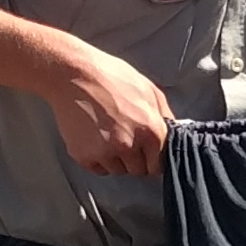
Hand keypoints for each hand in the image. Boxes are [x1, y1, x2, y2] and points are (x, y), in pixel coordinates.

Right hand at [49, 44, 176, 176]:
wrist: (73, 74)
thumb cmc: (111, 77)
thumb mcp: (148, 90)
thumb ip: (164, 115)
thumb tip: (172, 133)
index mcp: (151, 131)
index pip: (158, 164)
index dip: (153, 158)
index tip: (146, 152)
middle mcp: (129, 146)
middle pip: (138, 171)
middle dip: (135, 159)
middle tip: (124, 138)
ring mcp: (105, 153)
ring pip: (118, 171)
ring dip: (116, 159)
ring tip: (108, 134)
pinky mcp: (84, 156)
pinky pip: (98, 169)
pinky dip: (98, 159)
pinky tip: (94, 137)